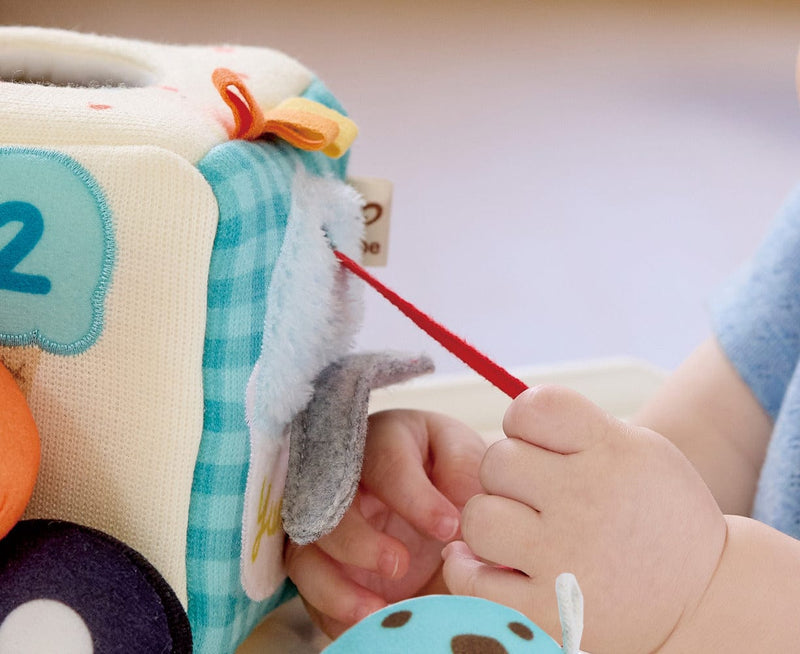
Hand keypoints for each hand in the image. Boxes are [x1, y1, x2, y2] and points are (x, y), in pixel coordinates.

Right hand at [285, 409, 484, 637]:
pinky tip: (367, 624)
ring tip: (376, 611)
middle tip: (400, 565)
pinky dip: (332, 612)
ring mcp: (327, 522)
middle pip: (326, 501)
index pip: (384, 458)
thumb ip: (465, 475)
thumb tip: (456, 513)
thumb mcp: (468, 463)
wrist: (446, 510)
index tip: (448, 528)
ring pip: (305, 548)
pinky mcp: (321, 564)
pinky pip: (308, 589)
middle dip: (358, 539)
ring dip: (333, 584)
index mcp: (386, 439)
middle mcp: (344, 477)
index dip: (412, 496)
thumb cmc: (455, 476)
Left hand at [442, 385, 726, 652]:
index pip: (534, 407)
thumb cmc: (657, 514)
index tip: (538, 444)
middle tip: (534, 497)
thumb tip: (504, 426)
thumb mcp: (638, 450)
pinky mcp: (549, 612)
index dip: (524, 421)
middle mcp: (588, 501)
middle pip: (497, 461)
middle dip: (508, 475)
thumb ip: (576, 430)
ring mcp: (566, 559)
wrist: (705, 599)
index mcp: (613, 452)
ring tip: (517, 534)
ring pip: (478, 517)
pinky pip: (471, 579)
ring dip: (490, 522)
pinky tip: (489, 564)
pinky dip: (469, 570)